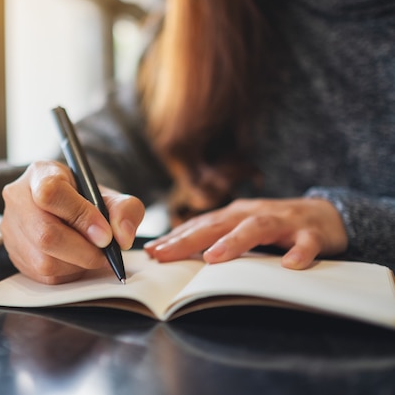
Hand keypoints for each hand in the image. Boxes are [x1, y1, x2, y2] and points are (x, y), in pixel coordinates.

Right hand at [0, 161, 144, 283]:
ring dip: (77, 265)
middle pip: (45, 234)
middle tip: (105, 253)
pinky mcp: (14, 255)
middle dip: (84, 251)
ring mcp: (11, 229)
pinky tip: (76, 260)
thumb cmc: (82, 198)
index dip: (81, 216)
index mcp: (40, 174)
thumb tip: (122, 237)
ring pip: (44, 261)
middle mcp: (18, 199)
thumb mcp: (107, 194)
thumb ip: (124, 209)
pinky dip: (68, 273)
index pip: (52, 193)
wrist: (60, 207)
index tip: (105, 234)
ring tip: (91, 253)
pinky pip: (43, 276)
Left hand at [144, 198, 347, 268]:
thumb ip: (217, 238)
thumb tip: (178, 254)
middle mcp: (254, 213)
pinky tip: (290, 264)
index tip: (152, 252)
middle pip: (218, 225)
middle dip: (189, 239)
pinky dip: (299, 252)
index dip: (175, 237)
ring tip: (214, 257)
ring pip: (256, 227)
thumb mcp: (242, 229)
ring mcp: (283, 221)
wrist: (326, 214)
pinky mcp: (312, 232)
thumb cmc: (275, 226)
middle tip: (165, 255)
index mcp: (235, 214)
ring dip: (234, 241)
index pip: (200, 225)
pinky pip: (306, 242)